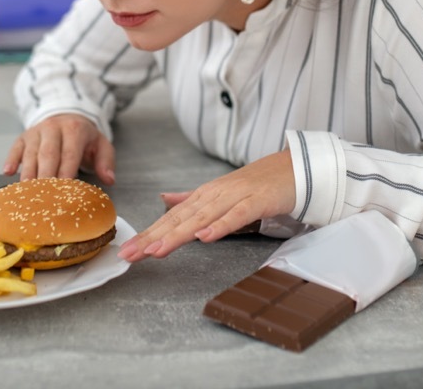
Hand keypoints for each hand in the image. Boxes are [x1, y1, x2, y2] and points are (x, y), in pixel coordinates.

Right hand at [3, 113, 114, 184]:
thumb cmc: (83, 137)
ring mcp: (36, 132)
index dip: (66, 171)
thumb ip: (106, 162)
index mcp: (74, 130)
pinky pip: (15, 148)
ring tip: (26, 193)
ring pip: (30, 154)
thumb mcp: (101, 145)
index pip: (69, 153)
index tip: (63, 189)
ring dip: (28, 173)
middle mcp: (53, 128)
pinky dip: (11, 160)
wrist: (67, 116)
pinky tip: (8, 172)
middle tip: (43, 197)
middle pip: (47, 154)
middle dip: (45, 176)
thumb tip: (109, 179)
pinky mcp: (23, 137)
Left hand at [117, 150, 294, 261]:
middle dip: (153, 237)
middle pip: (179, 219)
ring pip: (201, 218)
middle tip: (130, 254)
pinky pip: (236, 216)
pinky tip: (204, 238)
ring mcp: (234, 197)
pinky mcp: (256, 201)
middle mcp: (214, 195)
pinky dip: (220, 226)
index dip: (149, 234)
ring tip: (156, 250)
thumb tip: (164, 199)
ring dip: (177, 235)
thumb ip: (192, 199)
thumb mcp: (220, 193)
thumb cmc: (258, 184)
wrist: (294, 168)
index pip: (171, 218)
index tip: (128, 250)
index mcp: (204, 196)